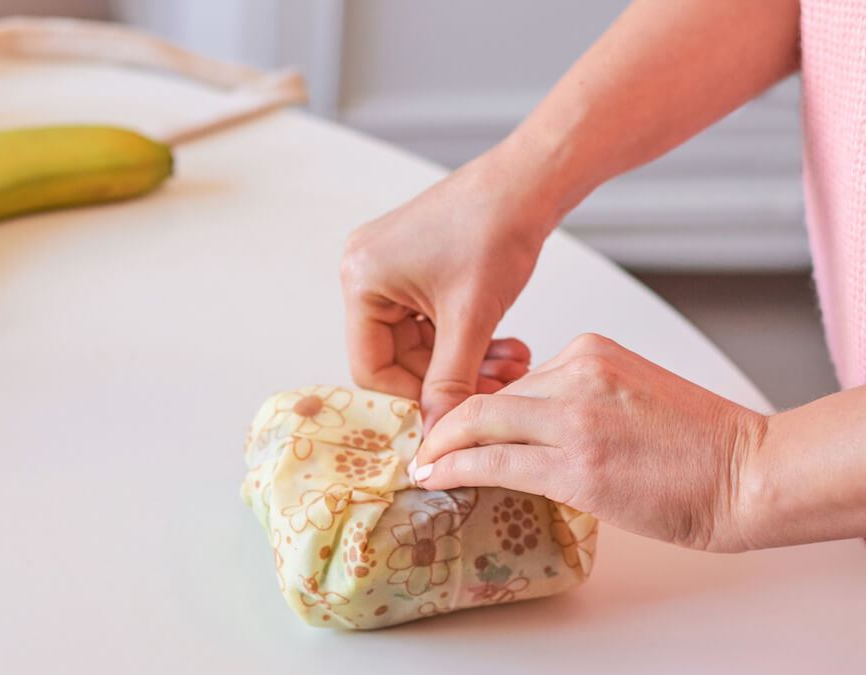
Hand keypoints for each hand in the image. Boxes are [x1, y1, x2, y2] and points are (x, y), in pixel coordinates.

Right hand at [340, 143, 561, 431]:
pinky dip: (467, 338)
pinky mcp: (415, 266)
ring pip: (421, 342)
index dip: (410, 397)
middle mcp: (364, 272)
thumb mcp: (471, 318)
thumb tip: (436, 432)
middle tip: (497, 391)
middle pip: (397, 355)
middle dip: (448, 378)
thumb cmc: (496, 231)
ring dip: (465, 361)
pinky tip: (505, 347)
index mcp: (361, 281)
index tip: (450, 414)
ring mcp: (389, 268)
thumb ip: (449, 381)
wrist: (530, 181)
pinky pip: (432, 321)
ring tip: (511, 368)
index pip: (370, 367)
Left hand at [409, 333, 767, 551]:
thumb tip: (532, 423)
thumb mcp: (632, 390)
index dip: (480, 407)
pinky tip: (435, 476)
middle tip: (424, 443)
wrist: (749, 473)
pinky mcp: (573, 465)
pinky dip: (454, 468)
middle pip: (487, 396)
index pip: (516, 379)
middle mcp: (576, 375)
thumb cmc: (702, 444)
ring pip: (480, 423)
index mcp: (590, 351)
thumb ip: (581, 394)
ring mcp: (573, 419)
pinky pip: (492, 461)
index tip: (458, 424)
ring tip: (422, 463)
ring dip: (441, 445)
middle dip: (446, 422)